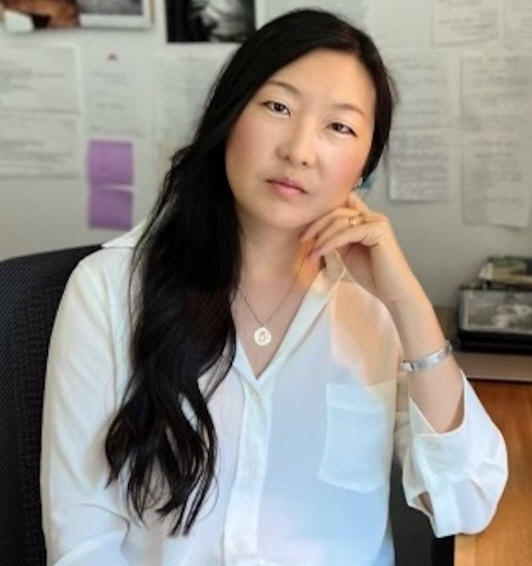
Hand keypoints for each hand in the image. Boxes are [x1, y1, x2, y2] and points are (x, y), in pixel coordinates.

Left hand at [300, 192, 426, 307]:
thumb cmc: (373, 276)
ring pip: (339, 220)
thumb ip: (336, 241)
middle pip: (336, 210)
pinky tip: (319, 252)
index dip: (321, 216)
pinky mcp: (378, 230)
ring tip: (311, 252)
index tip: (306, 234)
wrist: (393, 291)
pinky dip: (330, 242)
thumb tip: (316, 234)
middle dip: (316, 225)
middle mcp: (372, 216)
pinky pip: (347, 232)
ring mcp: (376, 221)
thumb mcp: (347, 254)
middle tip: (303, 240)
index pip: (340, 206)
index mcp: (366, 220)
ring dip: (321, 236)